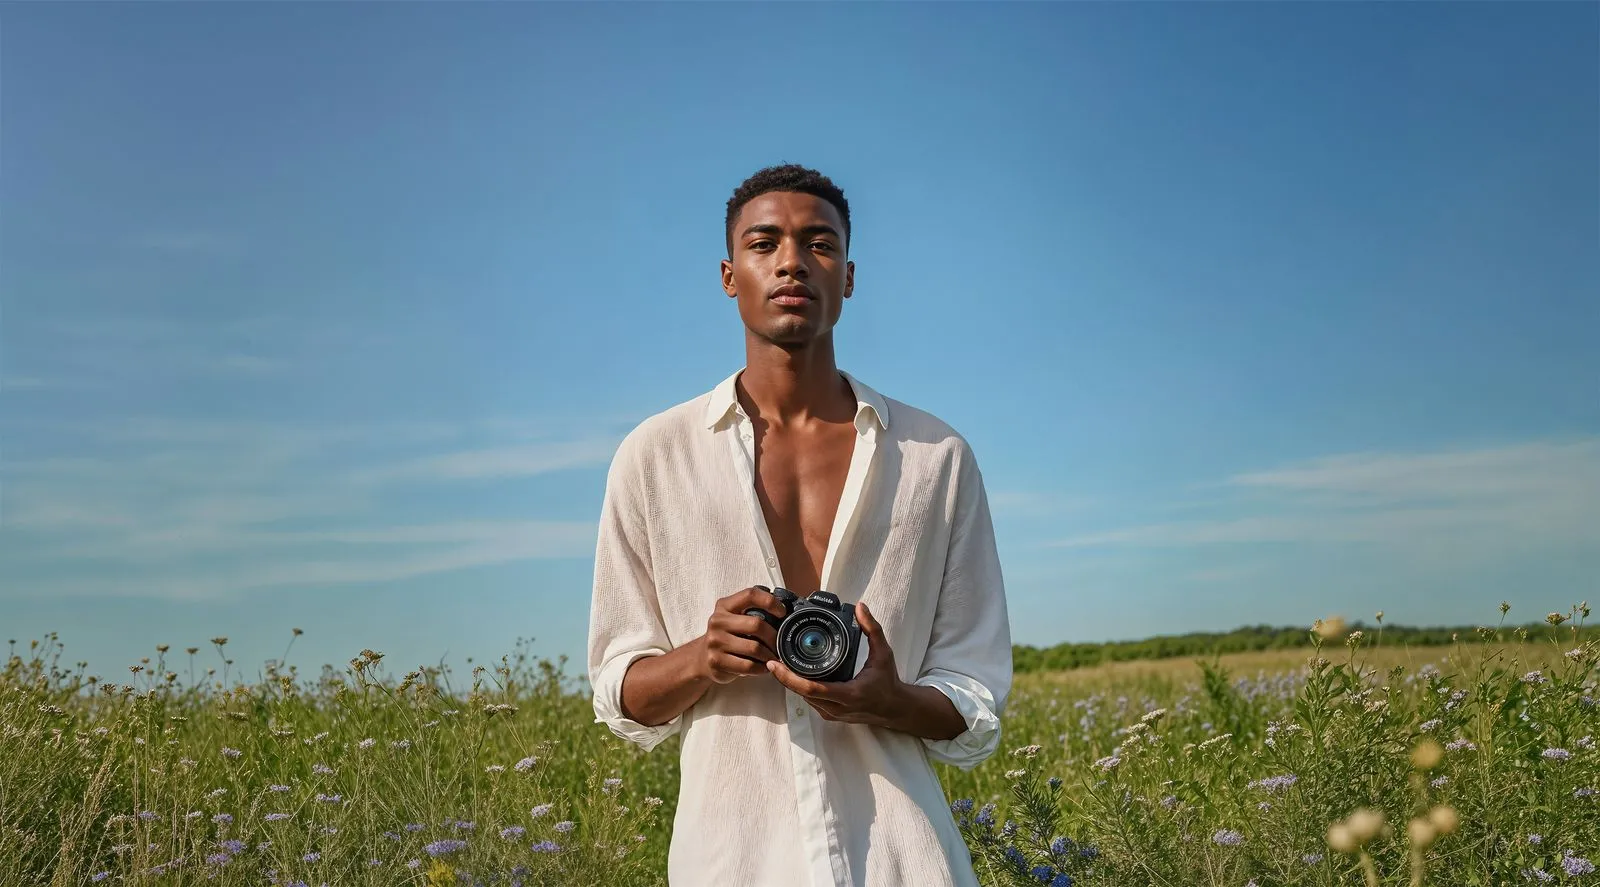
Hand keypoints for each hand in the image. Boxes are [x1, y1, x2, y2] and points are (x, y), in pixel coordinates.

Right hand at [697, 586, 786, 684]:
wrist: (702, 657)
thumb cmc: (727, 636)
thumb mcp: (734, 617)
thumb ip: (753, 611)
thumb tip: (785, 612)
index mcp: (725, 606)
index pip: (750, 595)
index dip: (770, 601)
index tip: (782, 612)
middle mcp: (718, 621)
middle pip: (756, 624)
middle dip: (774, 636)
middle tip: (780, 644)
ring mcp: (715, 642)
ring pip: (754, 648)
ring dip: (769, 654)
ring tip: (774, 656)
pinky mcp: (717, 661)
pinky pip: (748, 666)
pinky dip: (761, 668)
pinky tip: (764, 666)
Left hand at [767, 601, 906, 725]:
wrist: (895, 708)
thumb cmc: (888, 682)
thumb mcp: (884, 653)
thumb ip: (872, 629)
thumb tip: (860, 607)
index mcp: (849, 694)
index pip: (811, 688)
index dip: (789, 677)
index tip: (775, 663)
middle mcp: (837, 708)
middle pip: (800, 694)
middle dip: (783, 677)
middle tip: (771, 658)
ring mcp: (832, 714)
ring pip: (803, 699)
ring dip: (790, 683)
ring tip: (779, 664)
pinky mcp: (830, 715)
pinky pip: (810, 702)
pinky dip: (800, 689)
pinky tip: (793, 675)